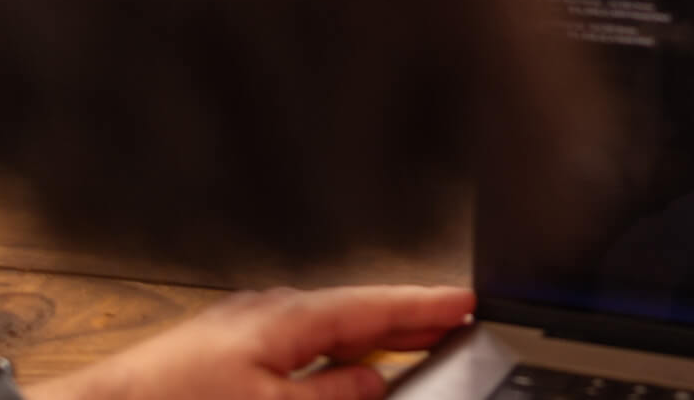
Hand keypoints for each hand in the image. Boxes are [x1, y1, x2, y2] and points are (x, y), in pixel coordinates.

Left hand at [25, 283, 475, 399]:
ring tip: (409, 360)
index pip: (374, 306)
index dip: (426, 306)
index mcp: (285, 319)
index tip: (469, 303)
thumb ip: (330, 396)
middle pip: (354, 320)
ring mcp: (243, 341)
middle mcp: (266, 320)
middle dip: (405, 327)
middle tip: (456, 330)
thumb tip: (376, 383)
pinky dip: (330, 370)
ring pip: (326, 343)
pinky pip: (297, 362)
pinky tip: (338, 386)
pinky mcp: (223, 365)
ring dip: (368, 353)